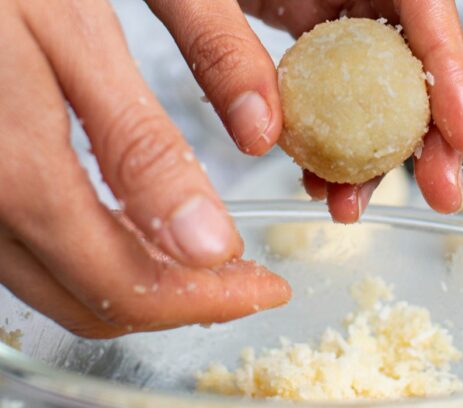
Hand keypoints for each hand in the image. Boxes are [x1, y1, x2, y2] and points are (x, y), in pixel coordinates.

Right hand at [0, 0, 289, 337]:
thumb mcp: (82, 37)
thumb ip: (144, 144)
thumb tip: (207, 243)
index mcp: (16, 167)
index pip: (123, 280)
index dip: (205, 300)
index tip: (264, 287)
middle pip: (92, 300)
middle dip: (182, 303)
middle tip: (245, 280)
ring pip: (61, 289)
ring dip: (143, 289)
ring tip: (209, 263)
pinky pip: (34, 256)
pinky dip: (98, 263)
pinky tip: (142, 233)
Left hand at [149, 0, 462, 222]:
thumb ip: (224, 48)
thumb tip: (262, 132)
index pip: (424, 3)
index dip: (450, 72)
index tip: (462, 136)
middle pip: (411, 56)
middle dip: (427, 131)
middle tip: (438, 192)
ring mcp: (327, 8)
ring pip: (374, 85)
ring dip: (371, 151)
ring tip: (352, 203)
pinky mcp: (304, 33)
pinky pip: (333, 91)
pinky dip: (329, 139)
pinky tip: (318, 177)